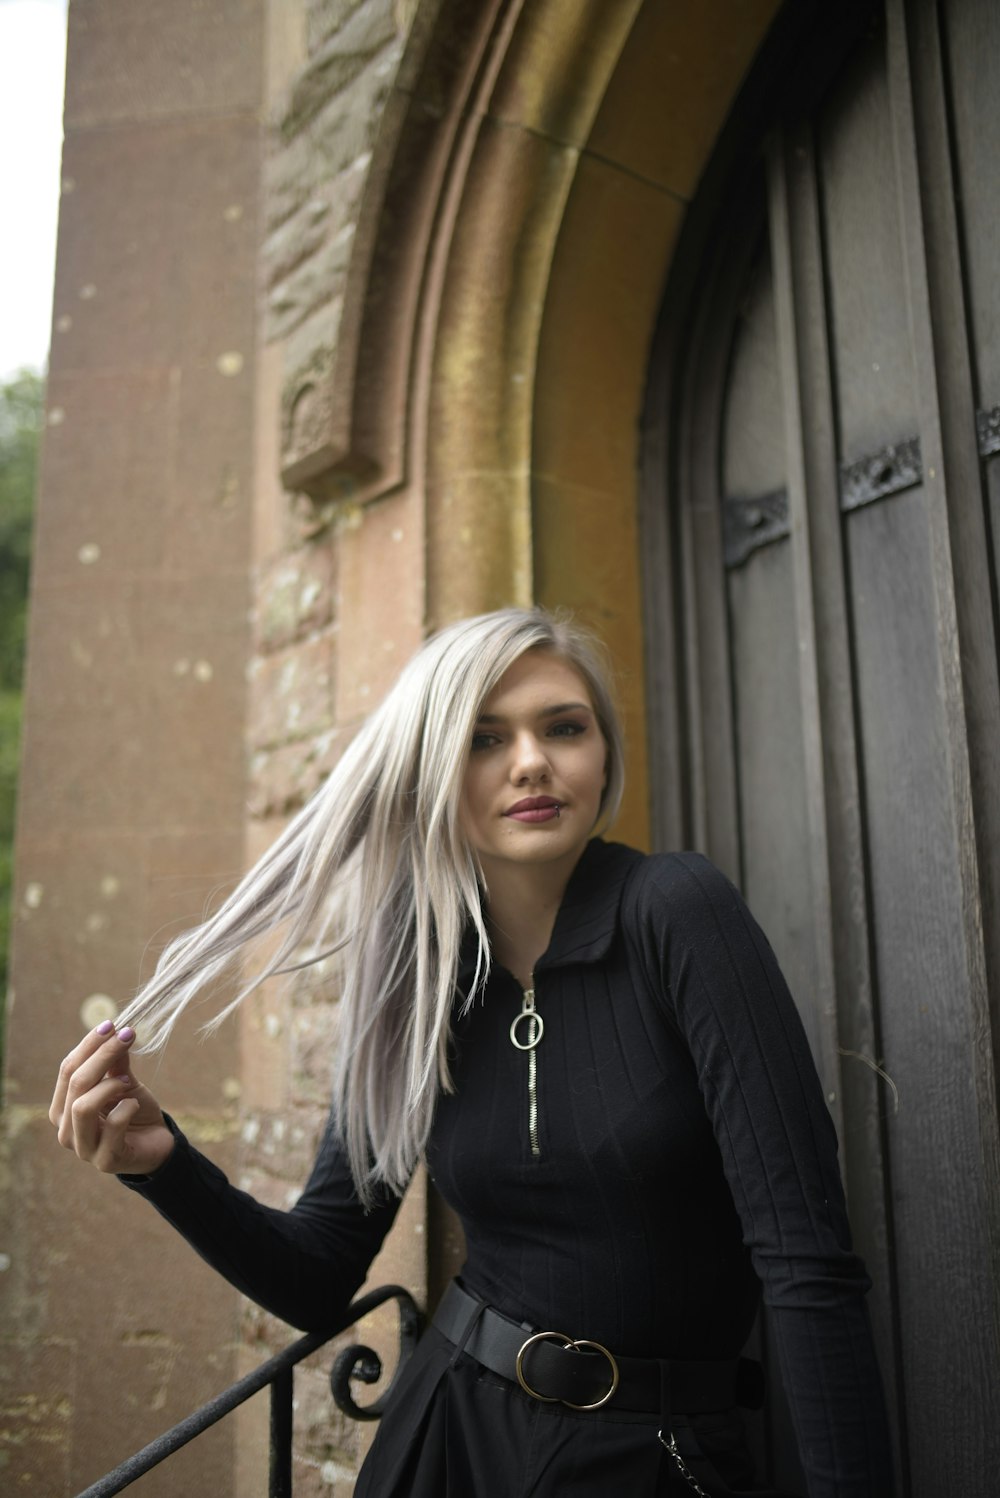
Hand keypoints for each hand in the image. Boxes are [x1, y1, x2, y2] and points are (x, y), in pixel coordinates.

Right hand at [50, 1021, 174, 1175]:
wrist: (157, 1144)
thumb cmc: (133, 1111)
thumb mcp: (124, 1082)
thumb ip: (115, 1062)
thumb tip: (115, 1029)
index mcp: (63, 1108)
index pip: (67, 1070)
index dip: (88, 1045)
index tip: (111, 1024)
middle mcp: (66, 1130)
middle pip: (76, 1084)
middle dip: (102, 1055)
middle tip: (127, 1035)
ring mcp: (83, 1148)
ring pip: (83, 1107)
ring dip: (109, 1086)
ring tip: (128, 1080)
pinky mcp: (105, 1160)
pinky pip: (112, 1126)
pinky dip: (126, 1108)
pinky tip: (134, 1105)